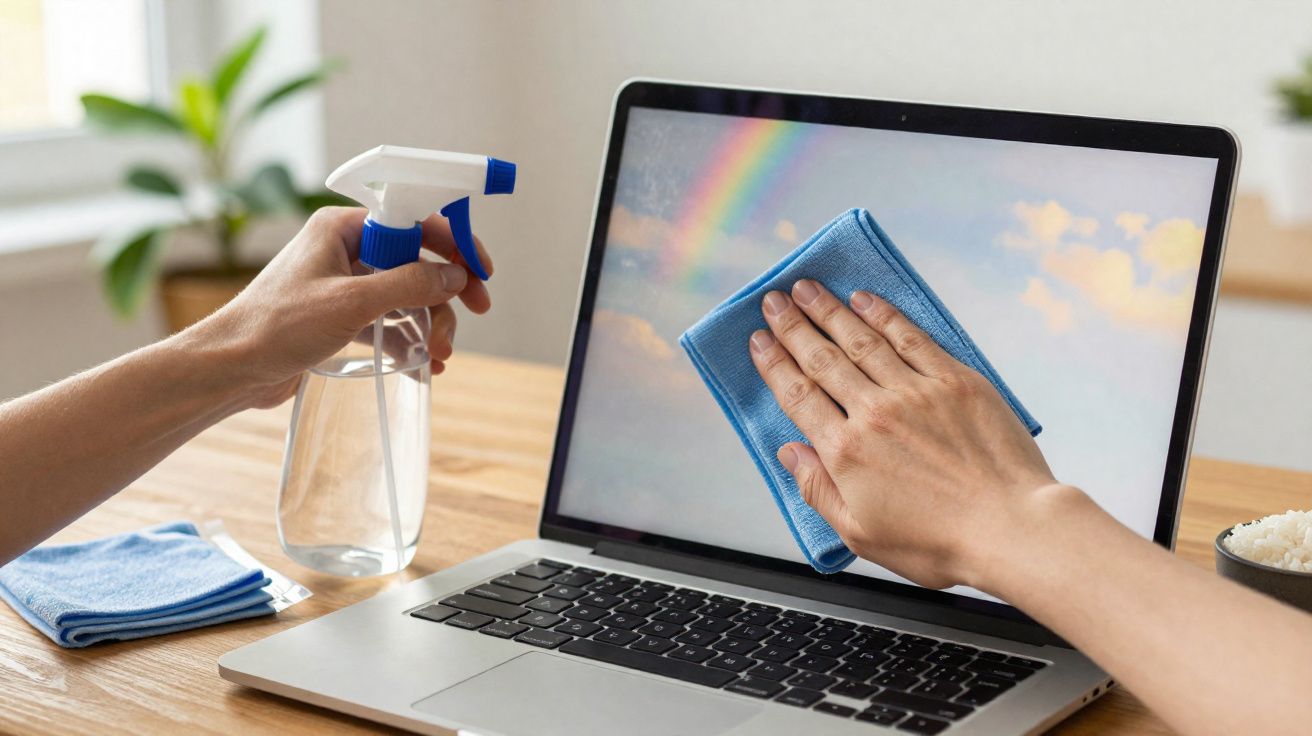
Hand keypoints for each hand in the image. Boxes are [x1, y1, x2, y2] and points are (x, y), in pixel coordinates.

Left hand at [188, 207, 493, 408]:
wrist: (229, 369)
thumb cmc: (276, 326)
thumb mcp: (351, 302)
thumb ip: (409, 284)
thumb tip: (455, 275)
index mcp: (341, 227)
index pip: (413, 222)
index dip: (454, 244)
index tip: (481, 272)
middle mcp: (344, 250)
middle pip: (416, 263)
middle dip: (444, 295)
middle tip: (472, 318)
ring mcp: (343, 286)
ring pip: (406, 297)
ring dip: (429, 325)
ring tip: (438, 357)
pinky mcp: (340, 319)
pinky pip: (388, 324)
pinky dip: (409, 343)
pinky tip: (424, 368)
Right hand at [749, 279, 1061, 590]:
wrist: (1011, 528)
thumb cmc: (939, 541)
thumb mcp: (861, 533)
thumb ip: (818, 490)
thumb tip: (789, 454)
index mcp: (846, 452)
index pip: (798, 396)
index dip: (774, 364)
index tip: (759, 341)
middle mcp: (875, 413)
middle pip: (823, 359)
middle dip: (794, 327)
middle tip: (774, 301)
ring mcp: (916, 391)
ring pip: (861, 341)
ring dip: (831, 310)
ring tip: (808, 289)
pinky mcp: (955, 381)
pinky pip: (911, 338)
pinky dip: (885, 315)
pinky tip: (866, 300)